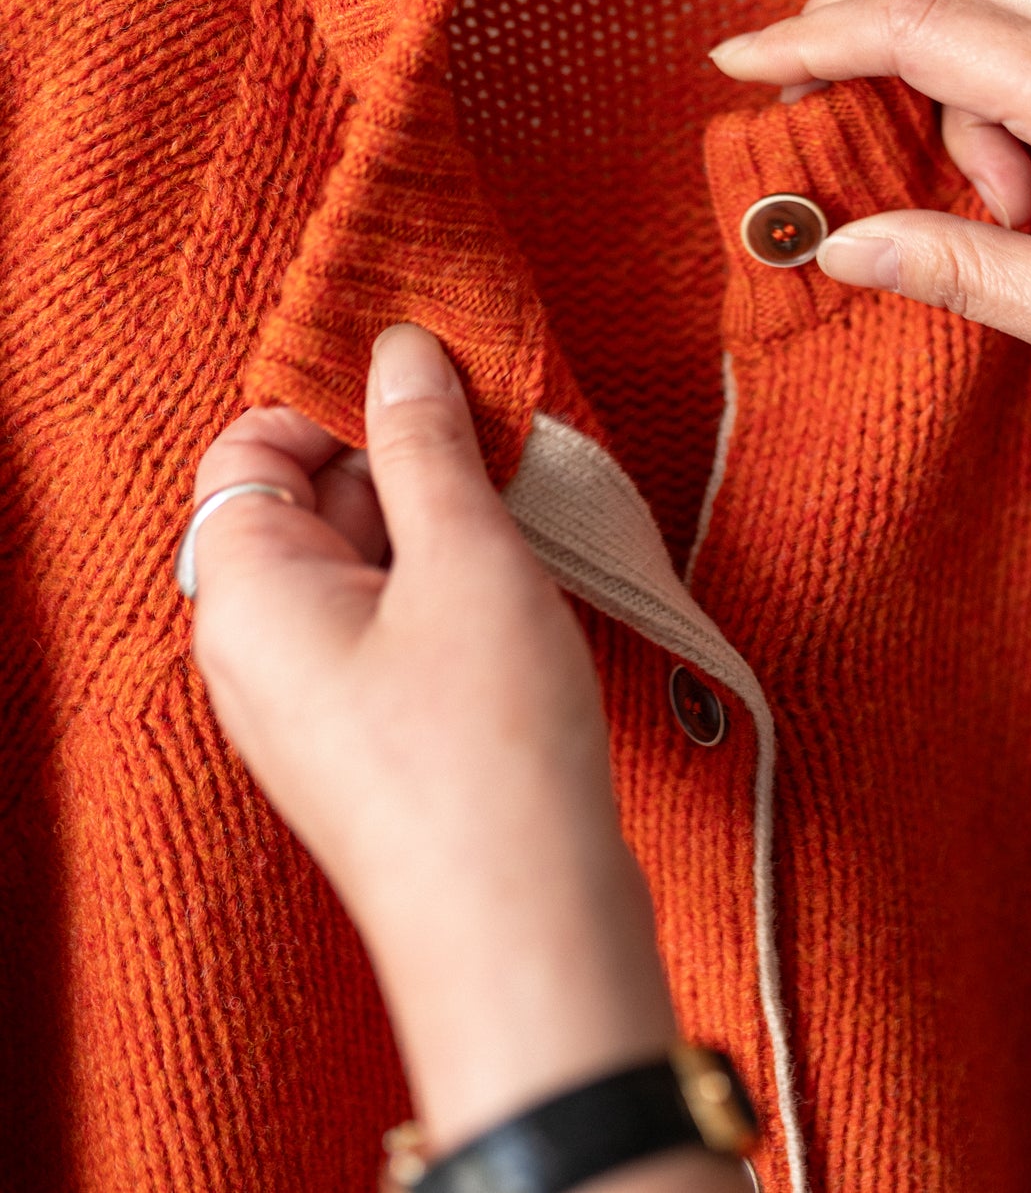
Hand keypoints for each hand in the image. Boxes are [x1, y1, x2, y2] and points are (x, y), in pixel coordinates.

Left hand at [188, 325, 679, 1160]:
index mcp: (247, 595)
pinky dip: (449, 586)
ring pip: (362, 562)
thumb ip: (426, 444)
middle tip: (497, 443)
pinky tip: (519, 588)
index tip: (430, 382)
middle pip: (307, 501)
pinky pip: (392, 623)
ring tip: (519, 521)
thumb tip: (399, 351)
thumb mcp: (465, 561)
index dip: (334, 400)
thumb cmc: (487, 748)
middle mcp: (260, 648)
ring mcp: (315, 701)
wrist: (528, 934)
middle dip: (400, 458)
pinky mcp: (373, 740)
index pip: (249, 448)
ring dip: (438, 522)